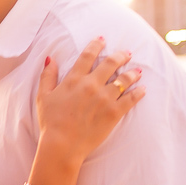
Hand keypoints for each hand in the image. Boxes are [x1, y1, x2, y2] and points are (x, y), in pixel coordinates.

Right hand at [36, 37, 143, 161]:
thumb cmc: (50, 121)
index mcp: (74, 79)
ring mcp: (105, 98)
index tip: (102, 40)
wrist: (62, 144)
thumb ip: (47, 75)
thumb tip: (50, 58)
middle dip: (120, 56)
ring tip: (137, 70)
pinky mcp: (114, 113)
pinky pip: (131, 99)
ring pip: (124, 79)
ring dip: (132, 73)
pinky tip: (142, 89)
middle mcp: (92, 85)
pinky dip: (138, 92)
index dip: (96, 45)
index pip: (88, 56)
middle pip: (111, 63)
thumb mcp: (43, 96)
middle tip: (126, 53)